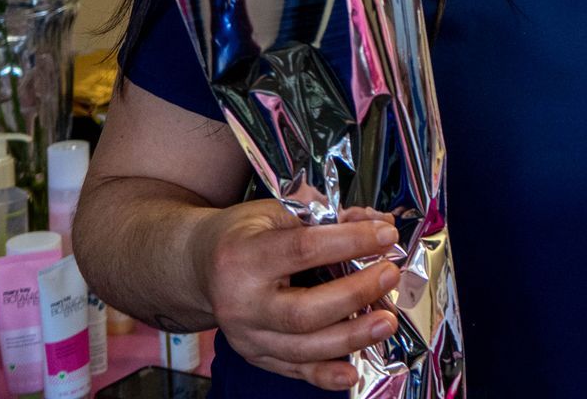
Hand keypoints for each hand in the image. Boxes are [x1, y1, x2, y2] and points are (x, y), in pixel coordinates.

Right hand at [190, 199, 399, 390]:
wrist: (198, 265)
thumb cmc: (241, 235)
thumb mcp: (275, 211)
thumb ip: (326, 217)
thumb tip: (378, 223)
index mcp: (243, 257)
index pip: (304, 250)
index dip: (350, 242)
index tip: (385, 234)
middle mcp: (241, 303)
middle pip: (304, 311)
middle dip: (355, 295)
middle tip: (389, 275)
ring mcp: (247, 335)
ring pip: (302, 348)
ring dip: (351, 337)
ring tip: (386, 321)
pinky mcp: (255, 355)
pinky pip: (293, 371)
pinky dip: (325, 375)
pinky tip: (353, 372)